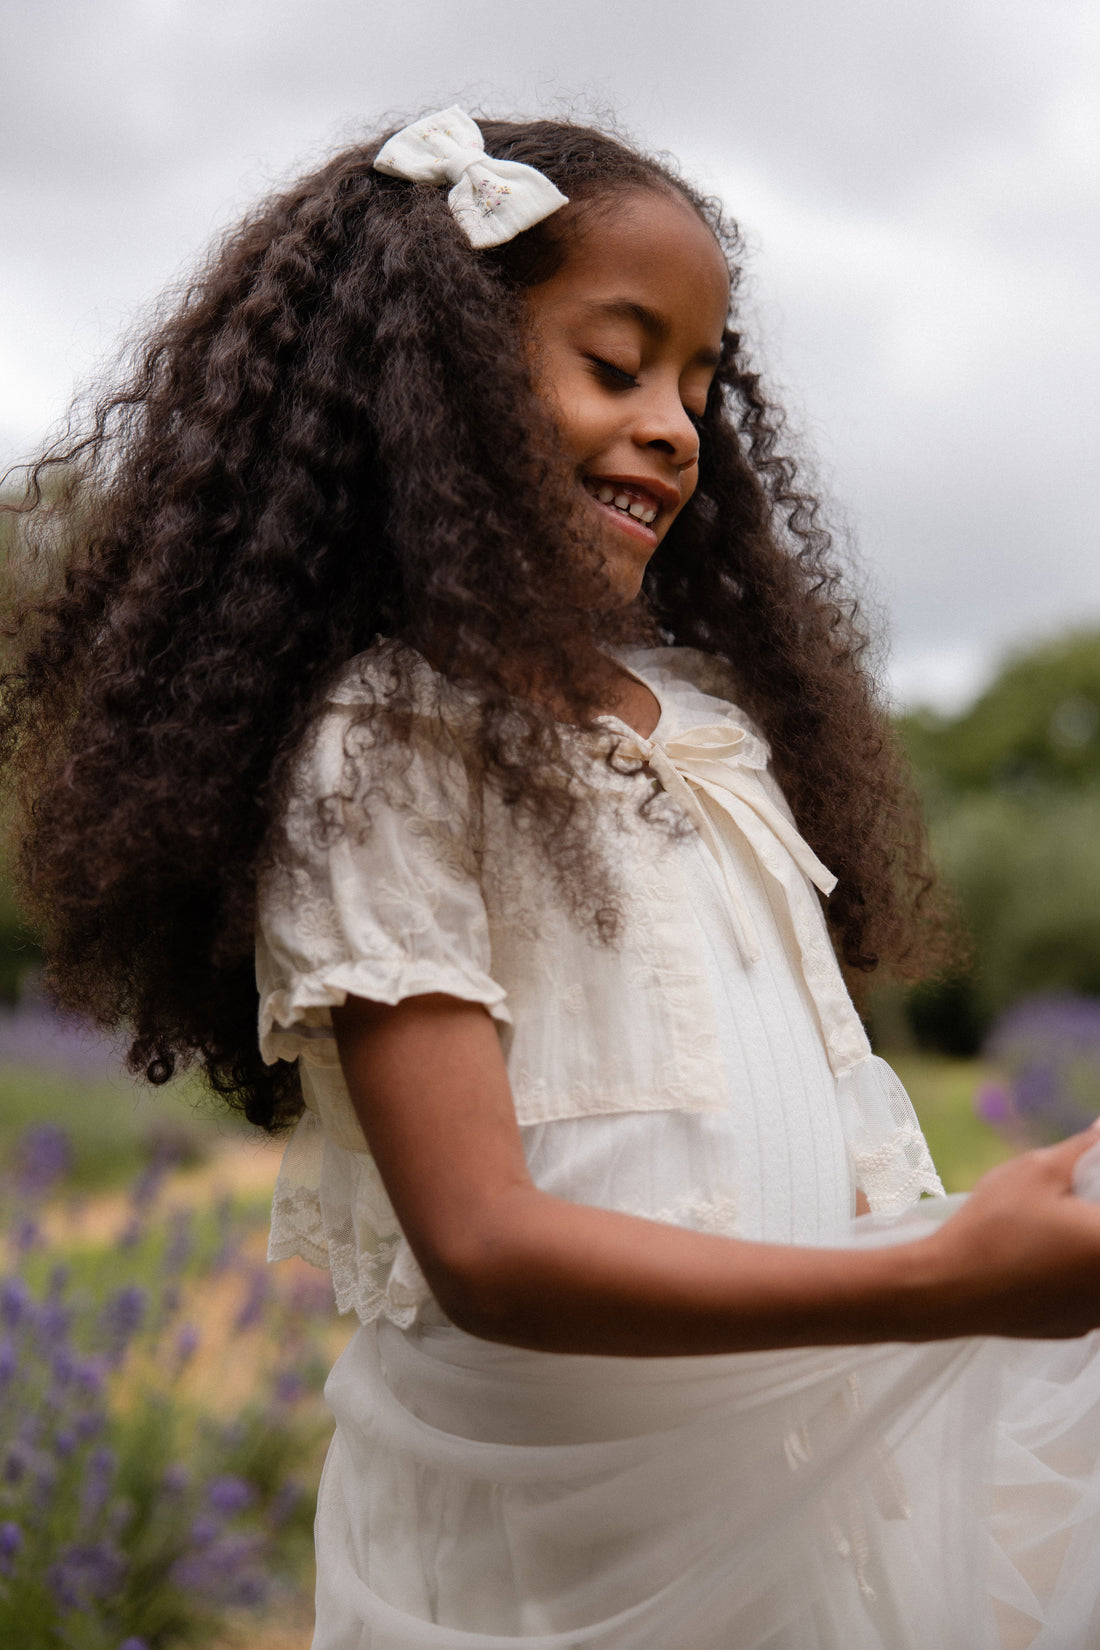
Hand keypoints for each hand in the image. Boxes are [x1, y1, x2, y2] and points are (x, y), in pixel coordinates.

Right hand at [919, 1124, 1099, 1339]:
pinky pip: (1085, 1293)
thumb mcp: (1038, 1170)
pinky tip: (1037, 1258)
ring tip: (1049, 1229)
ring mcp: (1095, 1314)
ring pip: (1096, 1269)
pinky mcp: (1074, 1328)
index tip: (1080, 1183)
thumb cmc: (993, 1226)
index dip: (1096, 1191)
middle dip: (1089, 1217)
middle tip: (1067, 1200)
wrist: (948, 1289)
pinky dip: (1071, 1274)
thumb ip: (1085, 1148)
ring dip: (1084, 1247)